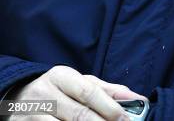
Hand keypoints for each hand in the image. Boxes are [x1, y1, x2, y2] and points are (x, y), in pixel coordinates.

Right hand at [6, 65, 144, 119]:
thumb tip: (135, 97)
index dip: (109, 107)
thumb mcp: (78, 82)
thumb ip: (106, 89)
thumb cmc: (57, 89)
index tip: (125, 119)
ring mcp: (34, 114)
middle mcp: (46, 94)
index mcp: (61, 76)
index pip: (88, 91)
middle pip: (78, 114)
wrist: (18, 97)